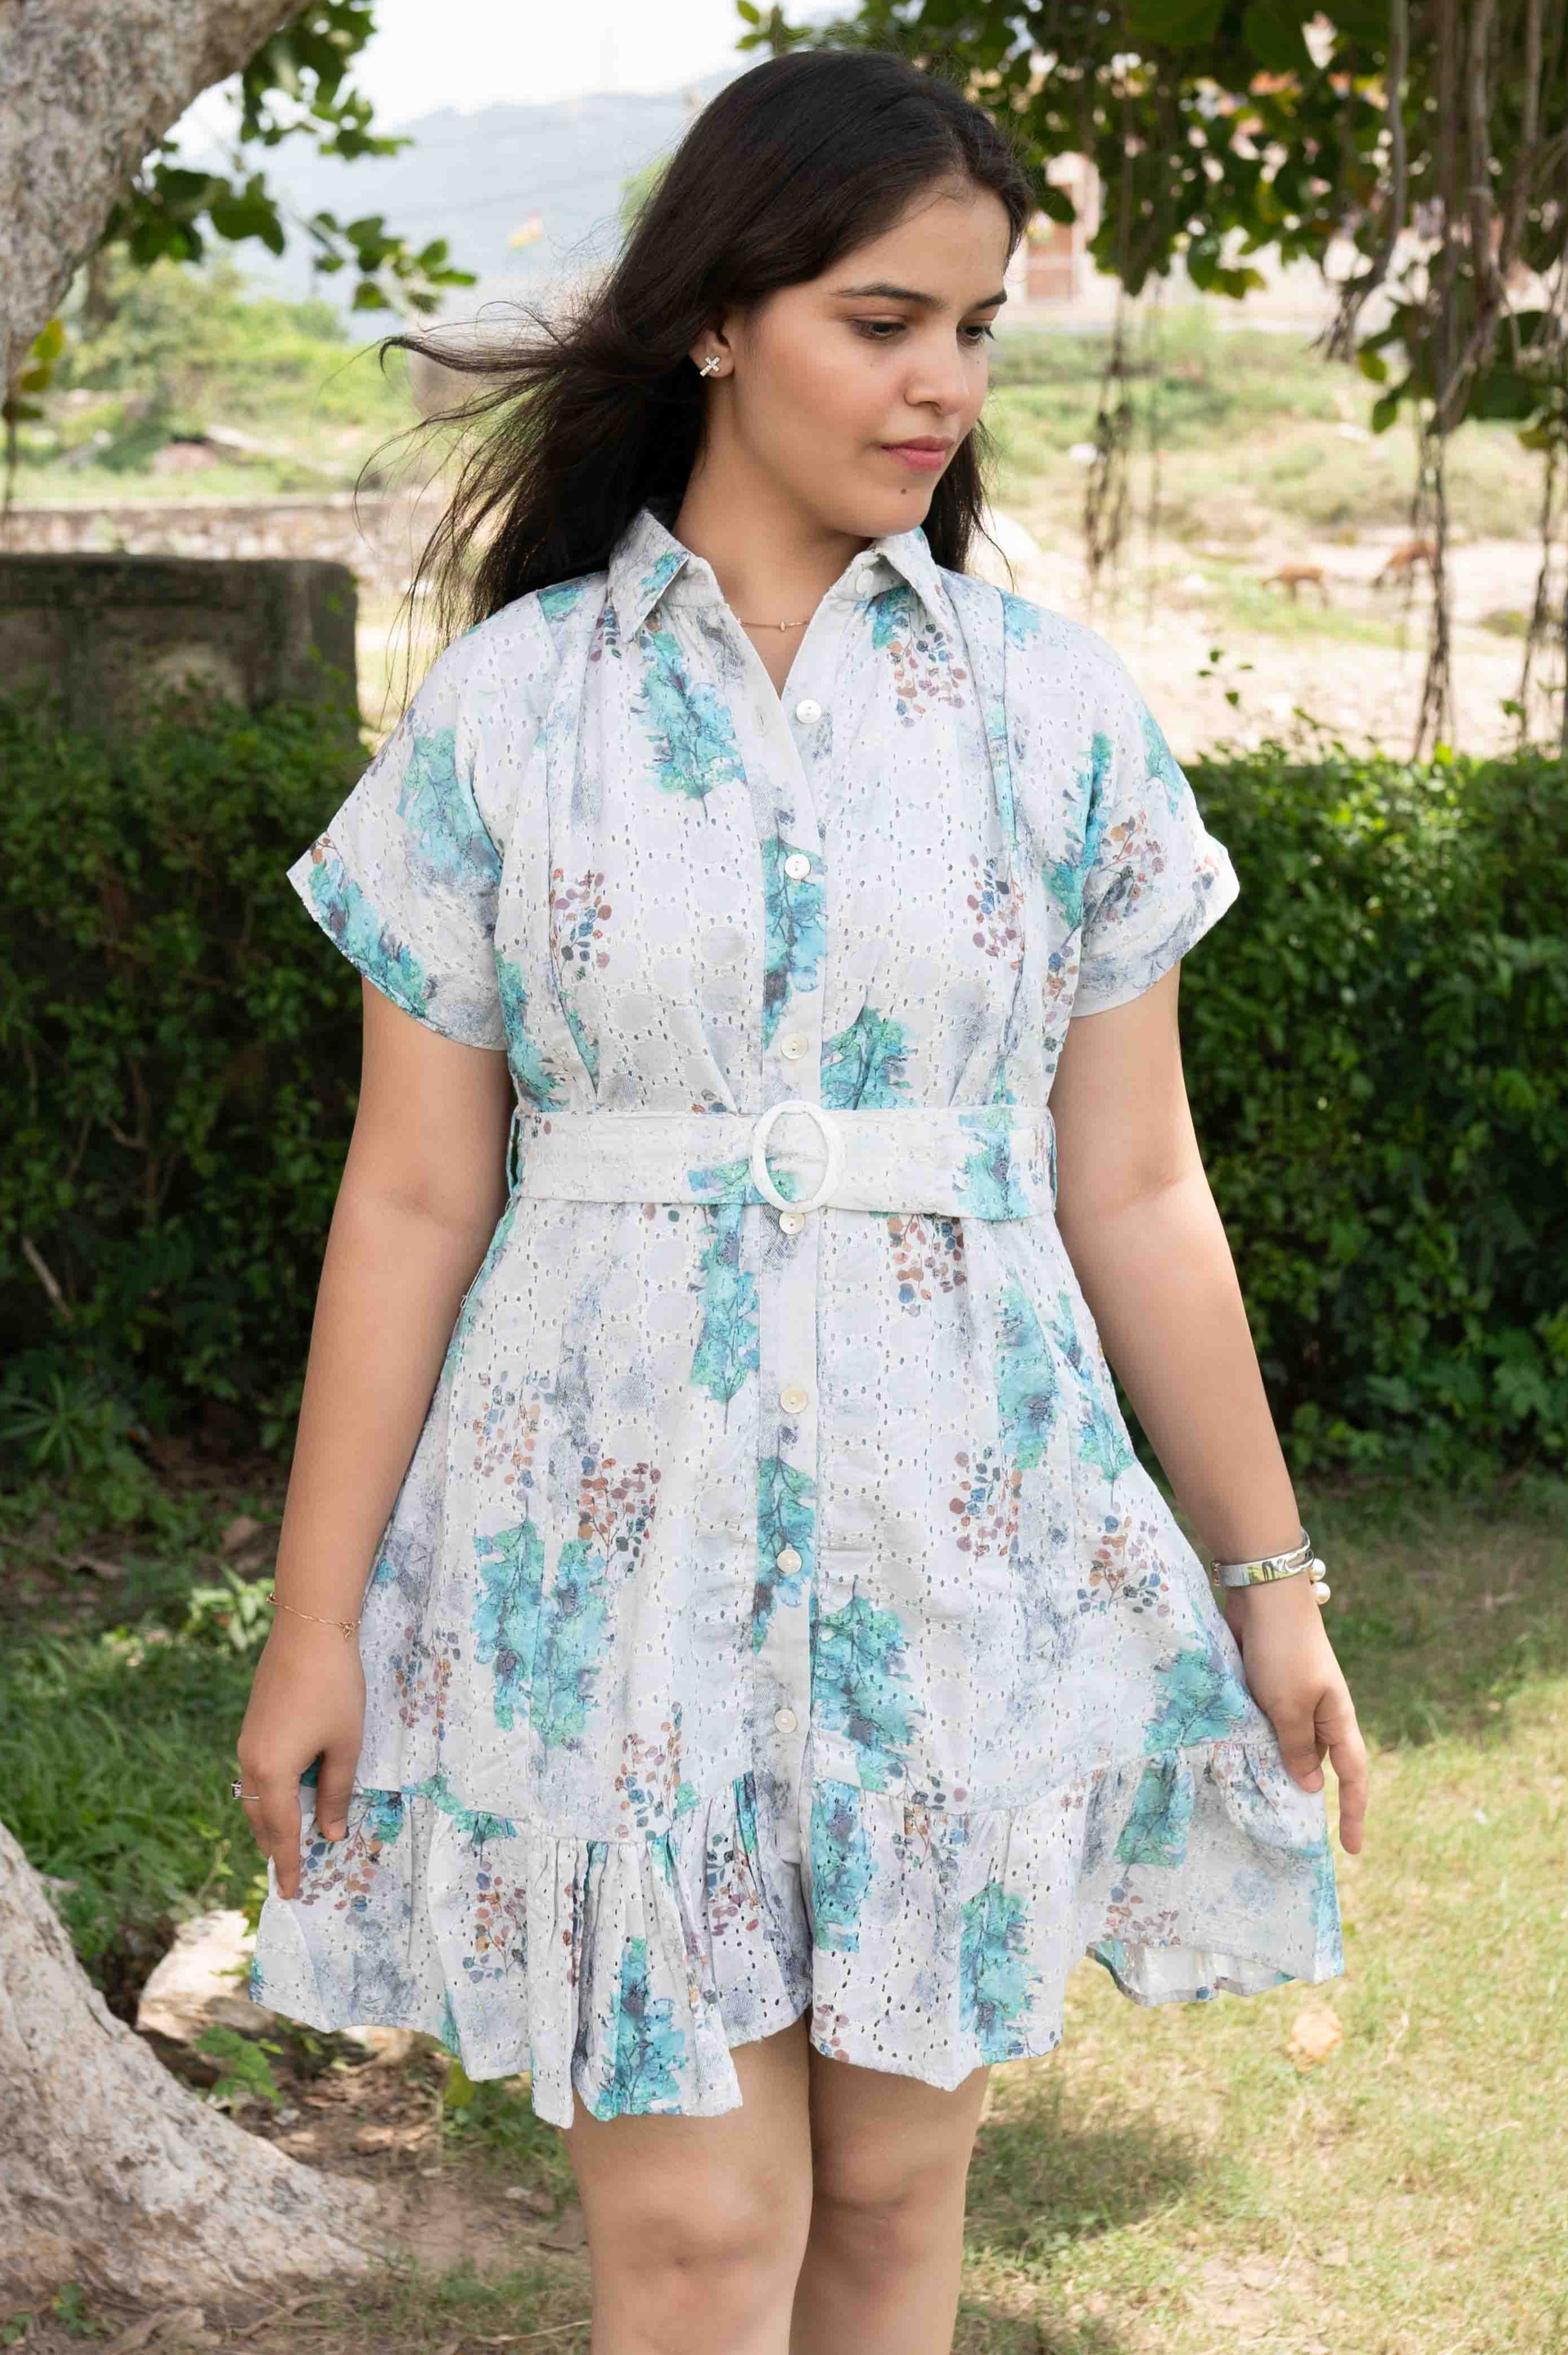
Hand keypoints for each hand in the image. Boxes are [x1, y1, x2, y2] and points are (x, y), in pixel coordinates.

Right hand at [234, 1617, 365, 1899]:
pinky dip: (269, 1796)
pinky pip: (256, 1776)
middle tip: (290, 1874)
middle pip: (262, 1820)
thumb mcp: (345, 1745)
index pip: (283, 1833)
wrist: (308, 1631)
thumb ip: (336, 1792)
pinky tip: (286, 1797)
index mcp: (273, 1774)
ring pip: (256, 1798)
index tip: (292, 1894)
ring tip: (289, 1843)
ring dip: (271, 1823)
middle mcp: (251, 1763)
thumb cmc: (334, 1689)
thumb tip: (331, 1834)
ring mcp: (247, 1743)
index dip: (290, 1864)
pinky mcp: (252, 1726)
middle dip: (276, 1848)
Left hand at [1221, 1577, 1368, 1852]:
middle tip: (1286, 1829)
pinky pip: (1265, 1723)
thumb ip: (1298, 1748)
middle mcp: (1320, 1710)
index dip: (1354, 1813)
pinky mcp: (1266, 1684)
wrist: (1262, 1595)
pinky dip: (1254, 1742)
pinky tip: (1233, 1758)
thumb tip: (1313, 1788)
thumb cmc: (1283, 1651)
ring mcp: (1293, 1696)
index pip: (1354, 1775)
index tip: (1352, 1850)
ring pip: (1287, 1743)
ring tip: (1251, 1800)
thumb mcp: (1290, 1706)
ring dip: (1273, 1766)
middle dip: (1306, 1792)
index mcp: (1337, 1718)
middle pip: (1319, 1762)